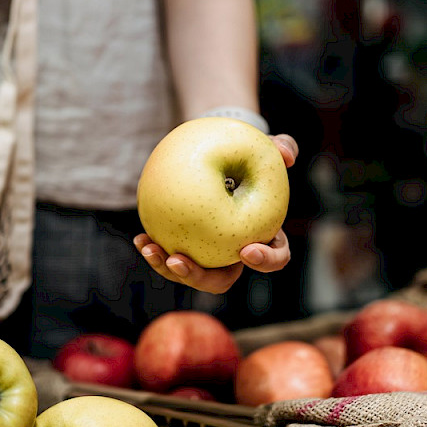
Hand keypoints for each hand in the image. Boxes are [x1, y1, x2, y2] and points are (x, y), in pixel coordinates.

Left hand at [134, 133, 298, 293]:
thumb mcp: (270, 146)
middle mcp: (235, 254)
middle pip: (221, 279)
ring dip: (167, 268)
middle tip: (178, 261)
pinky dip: (154, 250)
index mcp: (265, 237)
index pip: (273, 258)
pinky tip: (140, 238)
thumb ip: (282, 147)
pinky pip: (169, 255)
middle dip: (199, 277)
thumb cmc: (250, 154)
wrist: (221, 157)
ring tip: (150, 249)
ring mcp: (208, 255)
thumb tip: (286, 154)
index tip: (246, 250)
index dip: (264, 261)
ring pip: (190, 273)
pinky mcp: (185, 247)